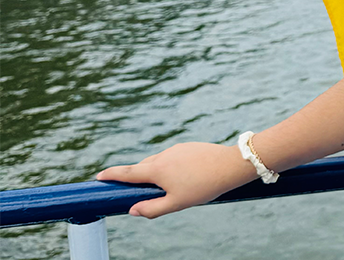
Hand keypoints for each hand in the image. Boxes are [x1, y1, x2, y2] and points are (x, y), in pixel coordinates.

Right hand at [96, 142, 257, 218]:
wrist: (230, 165)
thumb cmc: (203, 186)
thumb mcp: (176, 203)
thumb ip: (152, 209)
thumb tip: (132, 210)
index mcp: (156, 169)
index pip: (127, 172)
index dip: (112, 175)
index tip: (99, 176)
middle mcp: (163, 155)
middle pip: (142, 167)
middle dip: (136, 177)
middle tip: (135, 190)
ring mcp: (177, 148)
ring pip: (159, 161)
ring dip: (155, 172)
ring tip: (168, 188)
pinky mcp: (188, 146)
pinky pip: (172, 157)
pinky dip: (170, 166)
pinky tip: (184, 177)